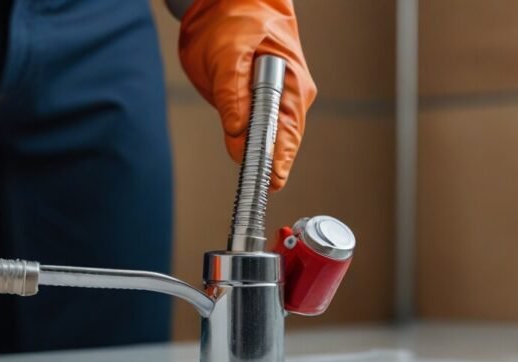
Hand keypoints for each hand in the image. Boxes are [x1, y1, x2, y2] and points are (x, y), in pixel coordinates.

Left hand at [179, 0, 316, 190]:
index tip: (272, 181)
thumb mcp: (226, 55)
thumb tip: (239, 135)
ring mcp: (281, 97)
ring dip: (265, 154)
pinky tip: (252, 157)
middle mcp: (292, 93)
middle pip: (286, 139)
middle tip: (263, 188)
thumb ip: (232, 96)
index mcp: (290, 82)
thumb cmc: (235, 20)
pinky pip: (265, 128)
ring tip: (260, 181)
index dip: (280, 159)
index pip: (289, 131)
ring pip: (275, 136)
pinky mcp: (266, 101)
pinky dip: (258, 143)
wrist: (232, 1)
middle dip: (274, 162)